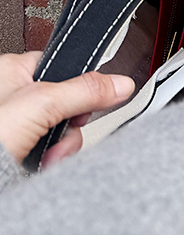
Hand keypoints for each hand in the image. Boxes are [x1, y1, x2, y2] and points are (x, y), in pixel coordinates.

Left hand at [0, 52, 133, 168]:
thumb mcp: (43, 103)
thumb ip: (85, 90)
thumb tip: (120, 83)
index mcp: (12, 71)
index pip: (61, 67)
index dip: (78, 86)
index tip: (85, 103)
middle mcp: (13, 96)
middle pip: (66, 103)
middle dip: (69, 125)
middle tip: (61, 132)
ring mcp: (16, 126)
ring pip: (59, 129)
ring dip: (61, 147)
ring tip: (47, 157)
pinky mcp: (18, 150)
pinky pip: (48, 150)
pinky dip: (50, 160)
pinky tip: (42, 166)